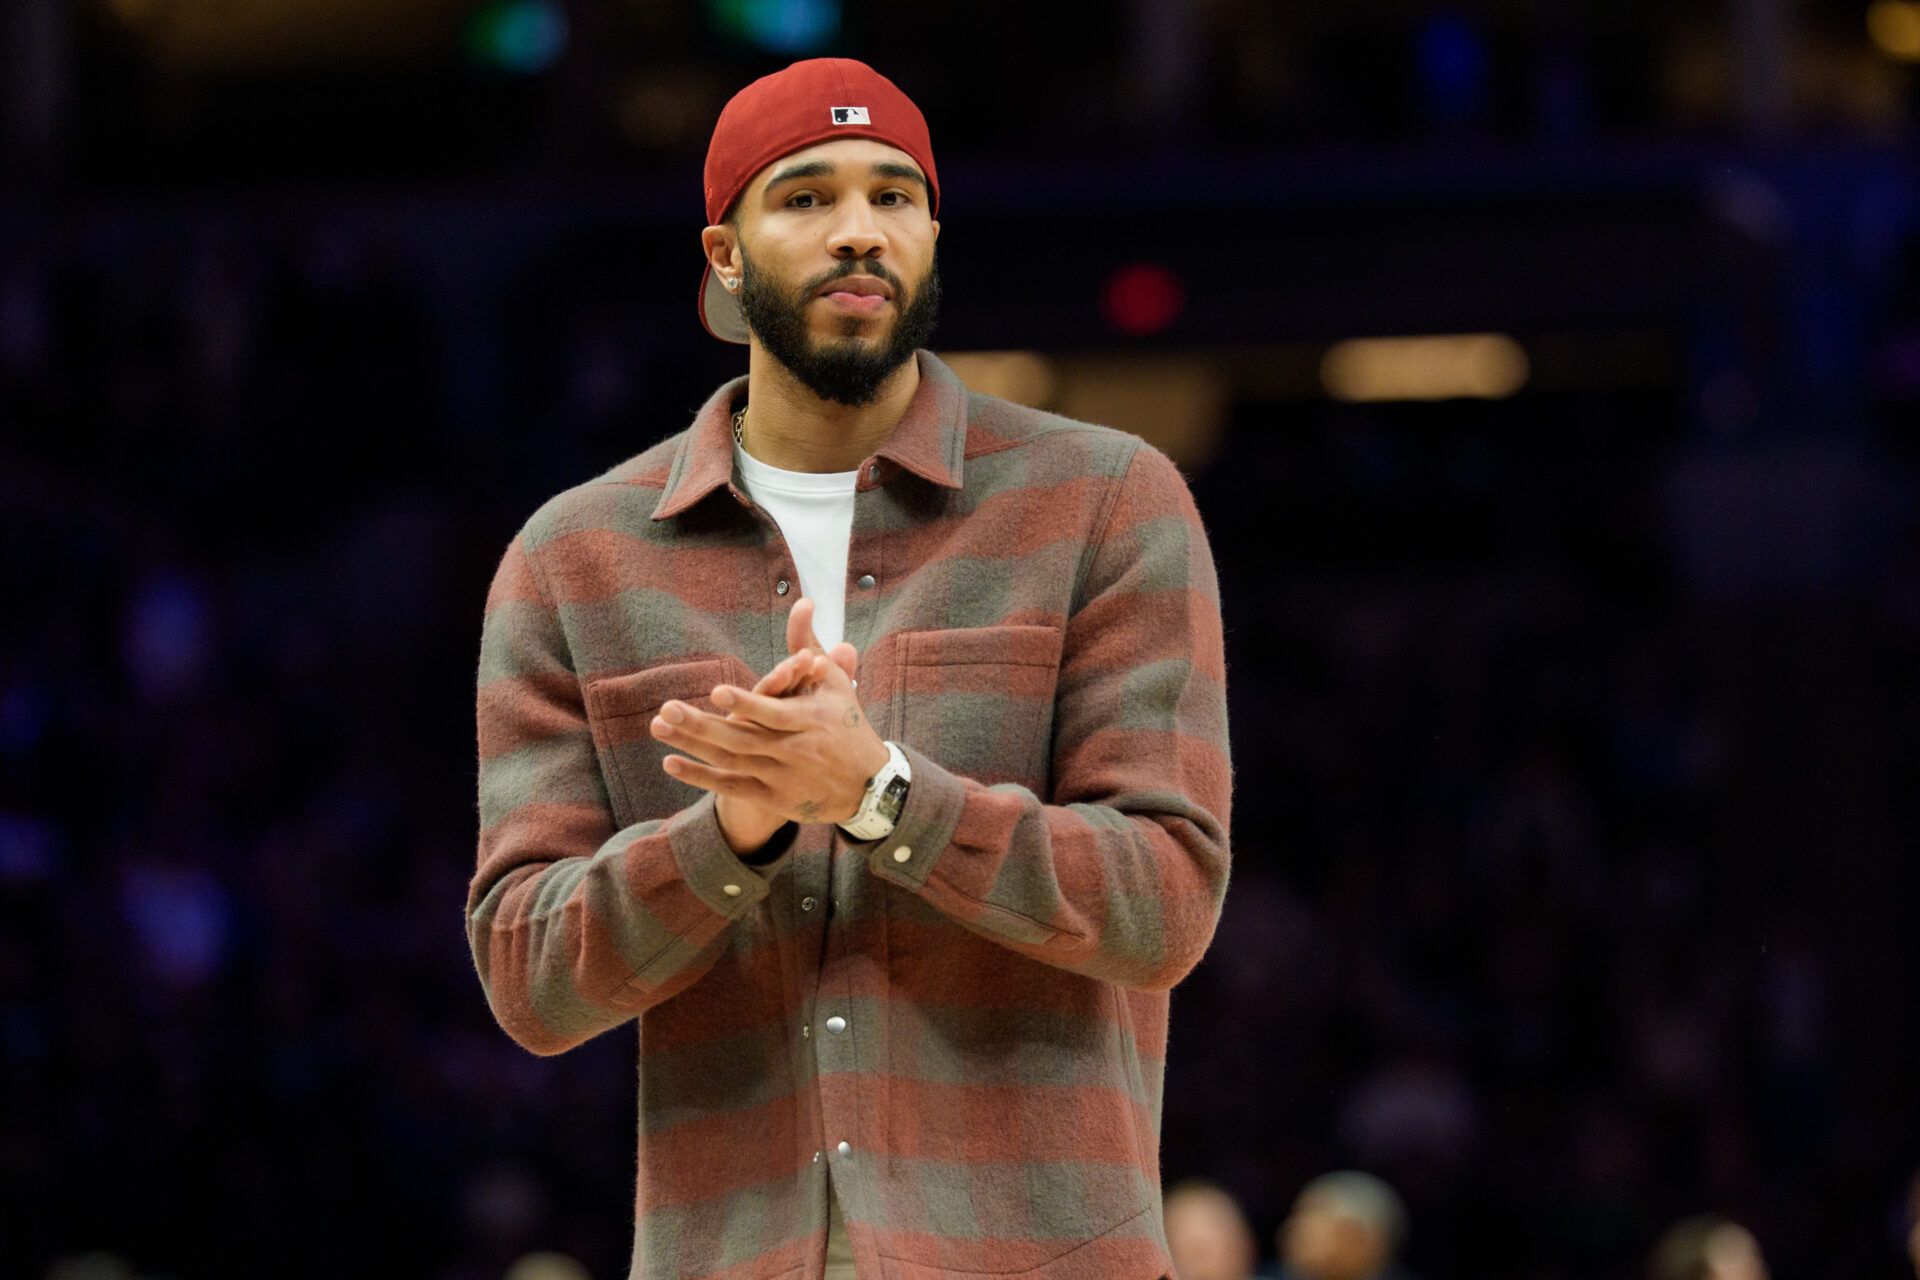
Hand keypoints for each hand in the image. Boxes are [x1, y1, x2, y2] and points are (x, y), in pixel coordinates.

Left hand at [649, 605, 888, 829]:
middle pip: (743, 739)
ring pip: (731, 762)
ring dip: (693, 746)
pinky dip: (701, 777)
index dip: (748, 703)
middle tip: (666, 709)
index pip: (775, 712)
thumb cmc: (845, 723)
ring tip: (658, 727)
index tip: (717, 691)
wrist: (868, 787)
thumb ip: (808, 643)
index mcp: (812, 719)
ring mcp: (782, 777)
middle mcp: (795, 751)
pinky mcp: (773, 798)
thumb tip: (802, 601)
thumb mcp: (832, 682)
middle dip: (702, 726)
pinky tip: (671, 762)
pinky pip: (731, 788)